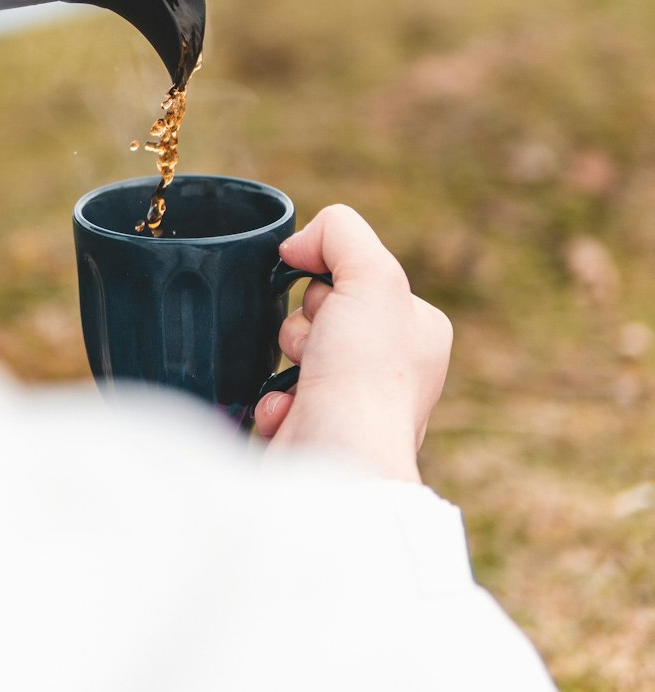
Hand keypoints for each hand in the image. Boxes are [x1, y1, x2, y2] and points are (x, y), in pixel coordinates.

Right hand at [253, 205, 452, 482]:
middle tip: (318, 347)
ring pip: (293, 350)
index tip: (335, 306)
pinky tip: (291, 411)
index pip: (358, 277)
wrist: (338, 459)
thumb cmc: (366, 373)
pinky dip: (274, 400)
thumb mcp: (371, 274)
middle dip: (305, 324)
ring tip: (304, 382)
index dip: (332, 283)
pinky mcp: (315, 431)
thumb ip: (340, 232)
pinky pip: (274, 393)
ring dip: (286, 359)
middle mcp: (392, 368)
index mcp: (417, 330)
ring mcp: (353, 403)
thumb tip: (298, 246)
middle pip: (320, 311)